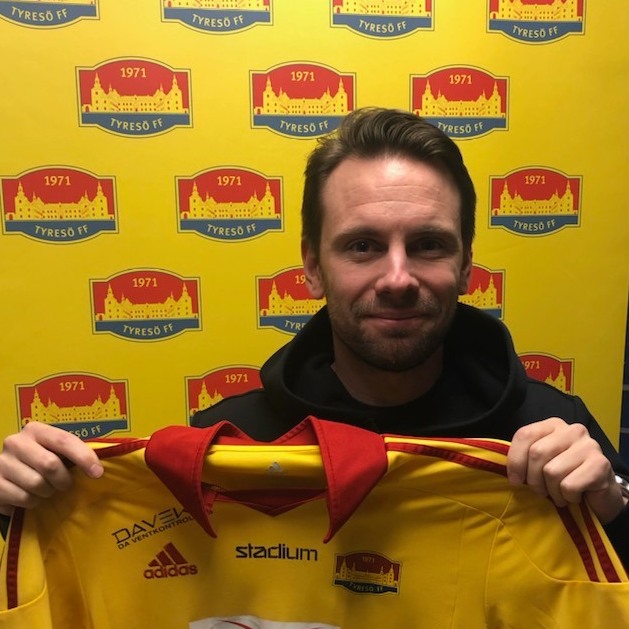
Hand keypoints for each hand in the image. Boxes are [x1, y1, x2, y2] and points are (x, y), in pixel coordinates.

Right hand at [0, 422, 102, 515]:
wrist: (2, 473)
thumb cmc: (36, 460)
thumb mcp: (52, 450)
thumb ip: (70, 453)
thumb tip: (97, 468)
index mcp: (35, 430)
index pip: (64, 440)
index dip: (84, 457)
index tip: (97, 473)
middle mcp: (16, 442)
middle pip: (50, 465)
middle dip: (63, 480)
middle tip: (64, 485)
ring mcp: (2, 463)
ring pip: (37, 485)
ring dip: (47, 492)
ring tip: (45, 489)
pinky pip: (24, 498)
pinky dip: (32, 502)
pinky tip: (30, 495)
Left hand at [507, 417, 625, 523]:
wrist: (600, 496)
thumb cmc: (565, 477)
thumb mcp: (541, 464)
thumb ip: (525, 458)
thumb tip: (506, 469)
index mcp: (552, 425)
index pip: (525, 435)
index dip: (515, 460)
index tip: (515, 480)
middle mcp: (571, 430)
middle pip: (537, 453)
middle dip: (534, 479)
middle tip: (541, 491)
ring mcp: (588, 445)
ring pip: (552, 471)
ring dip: (552, 491)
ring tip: (559, 494)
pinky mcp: (601, 464)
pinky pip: (569, 485)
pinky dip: (568, 497)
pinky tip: (575, 496)